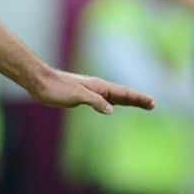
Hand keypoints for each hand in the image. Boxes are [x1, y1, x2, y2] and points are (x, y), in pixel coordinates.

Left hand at [29, 69, 155, 114]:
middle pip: (122, 94)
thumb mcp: (78, 96)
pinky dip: (112, 103)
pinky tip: (111, 107)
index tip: (151, 102)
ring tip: (139, 104)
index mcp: (99, 86)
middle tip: (153, 104)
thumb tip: (110, 110)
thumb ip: (95, 101)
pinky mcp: (82, 97)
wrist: (41, 83)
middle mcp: (97, 88)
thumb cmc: (58, 88)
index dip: (137, 98)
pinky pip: (103, 101)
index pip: (123, 93)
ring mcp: (90, 92)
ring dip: (127, 101)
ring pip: (113, 97)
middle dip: (137, 99)